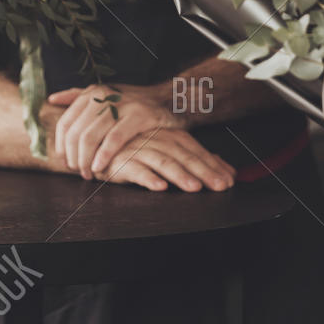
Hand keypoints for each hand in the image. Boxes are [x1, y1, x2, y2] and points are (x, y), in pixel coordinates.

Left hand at [48, 83, 184, 180]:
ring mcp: (122, 104)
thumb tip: (52, 99)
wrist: (172, 99)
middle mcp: (104, 96)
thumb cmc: (135, 103)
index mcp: (93, 92)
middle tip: (79, 171)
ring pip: (90, 137)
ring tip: (89, 173)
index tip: (66, 161)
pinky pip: (114, 139)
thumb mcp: (107, 94)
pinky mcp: (139, 115)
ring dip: (85, 160)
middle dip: (73, 157)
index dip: (62, 146)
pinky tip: (100, 167)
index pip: (66, 123)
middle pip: (75, 133)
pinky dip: (103, 156)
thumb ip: (79, 96)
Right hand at [90, 126, 235, 192]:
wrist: (95, 147)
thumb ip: (194, 160)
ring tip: (194, 188)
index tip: (229, 180)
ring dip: (179, 175)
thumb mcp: (165, 152)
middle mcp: (155, 139)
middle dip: (203, 171)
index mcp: (167, 135)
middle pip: (183, 155)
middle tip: (219, 186)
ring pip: (162, 161)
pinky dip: (148, 178)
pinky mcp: (119, 161)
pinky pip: (134, 169)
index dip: (212, 164)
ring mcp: (137, 149)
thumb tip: (227, 171)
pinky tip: (160, 187)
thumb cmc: (133, 150)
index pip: (195, 149)